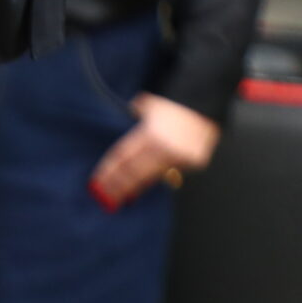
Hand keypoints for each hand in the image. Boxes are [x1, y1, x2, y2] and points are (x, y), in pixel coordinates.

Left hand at [90, 93, 220, 207]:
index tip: (98, 181)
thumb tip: (128, 117)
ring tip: (123, 198)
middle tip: (106, 197)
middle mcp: (164, 148)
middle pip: (136, 171)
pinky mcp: (194, 163)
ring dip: (137, 187)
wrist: (203, 105)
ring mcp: (180, 157)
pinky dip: (159, 179)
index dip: (110, 170)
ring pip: (153, 176)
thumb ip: (136, 113)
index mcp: (149, 133)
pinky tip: (146, 187)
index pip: (124, 156)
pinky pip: (172, 173)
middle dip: (119, 186)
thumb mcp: (149, 105)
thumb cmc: (173, 104)